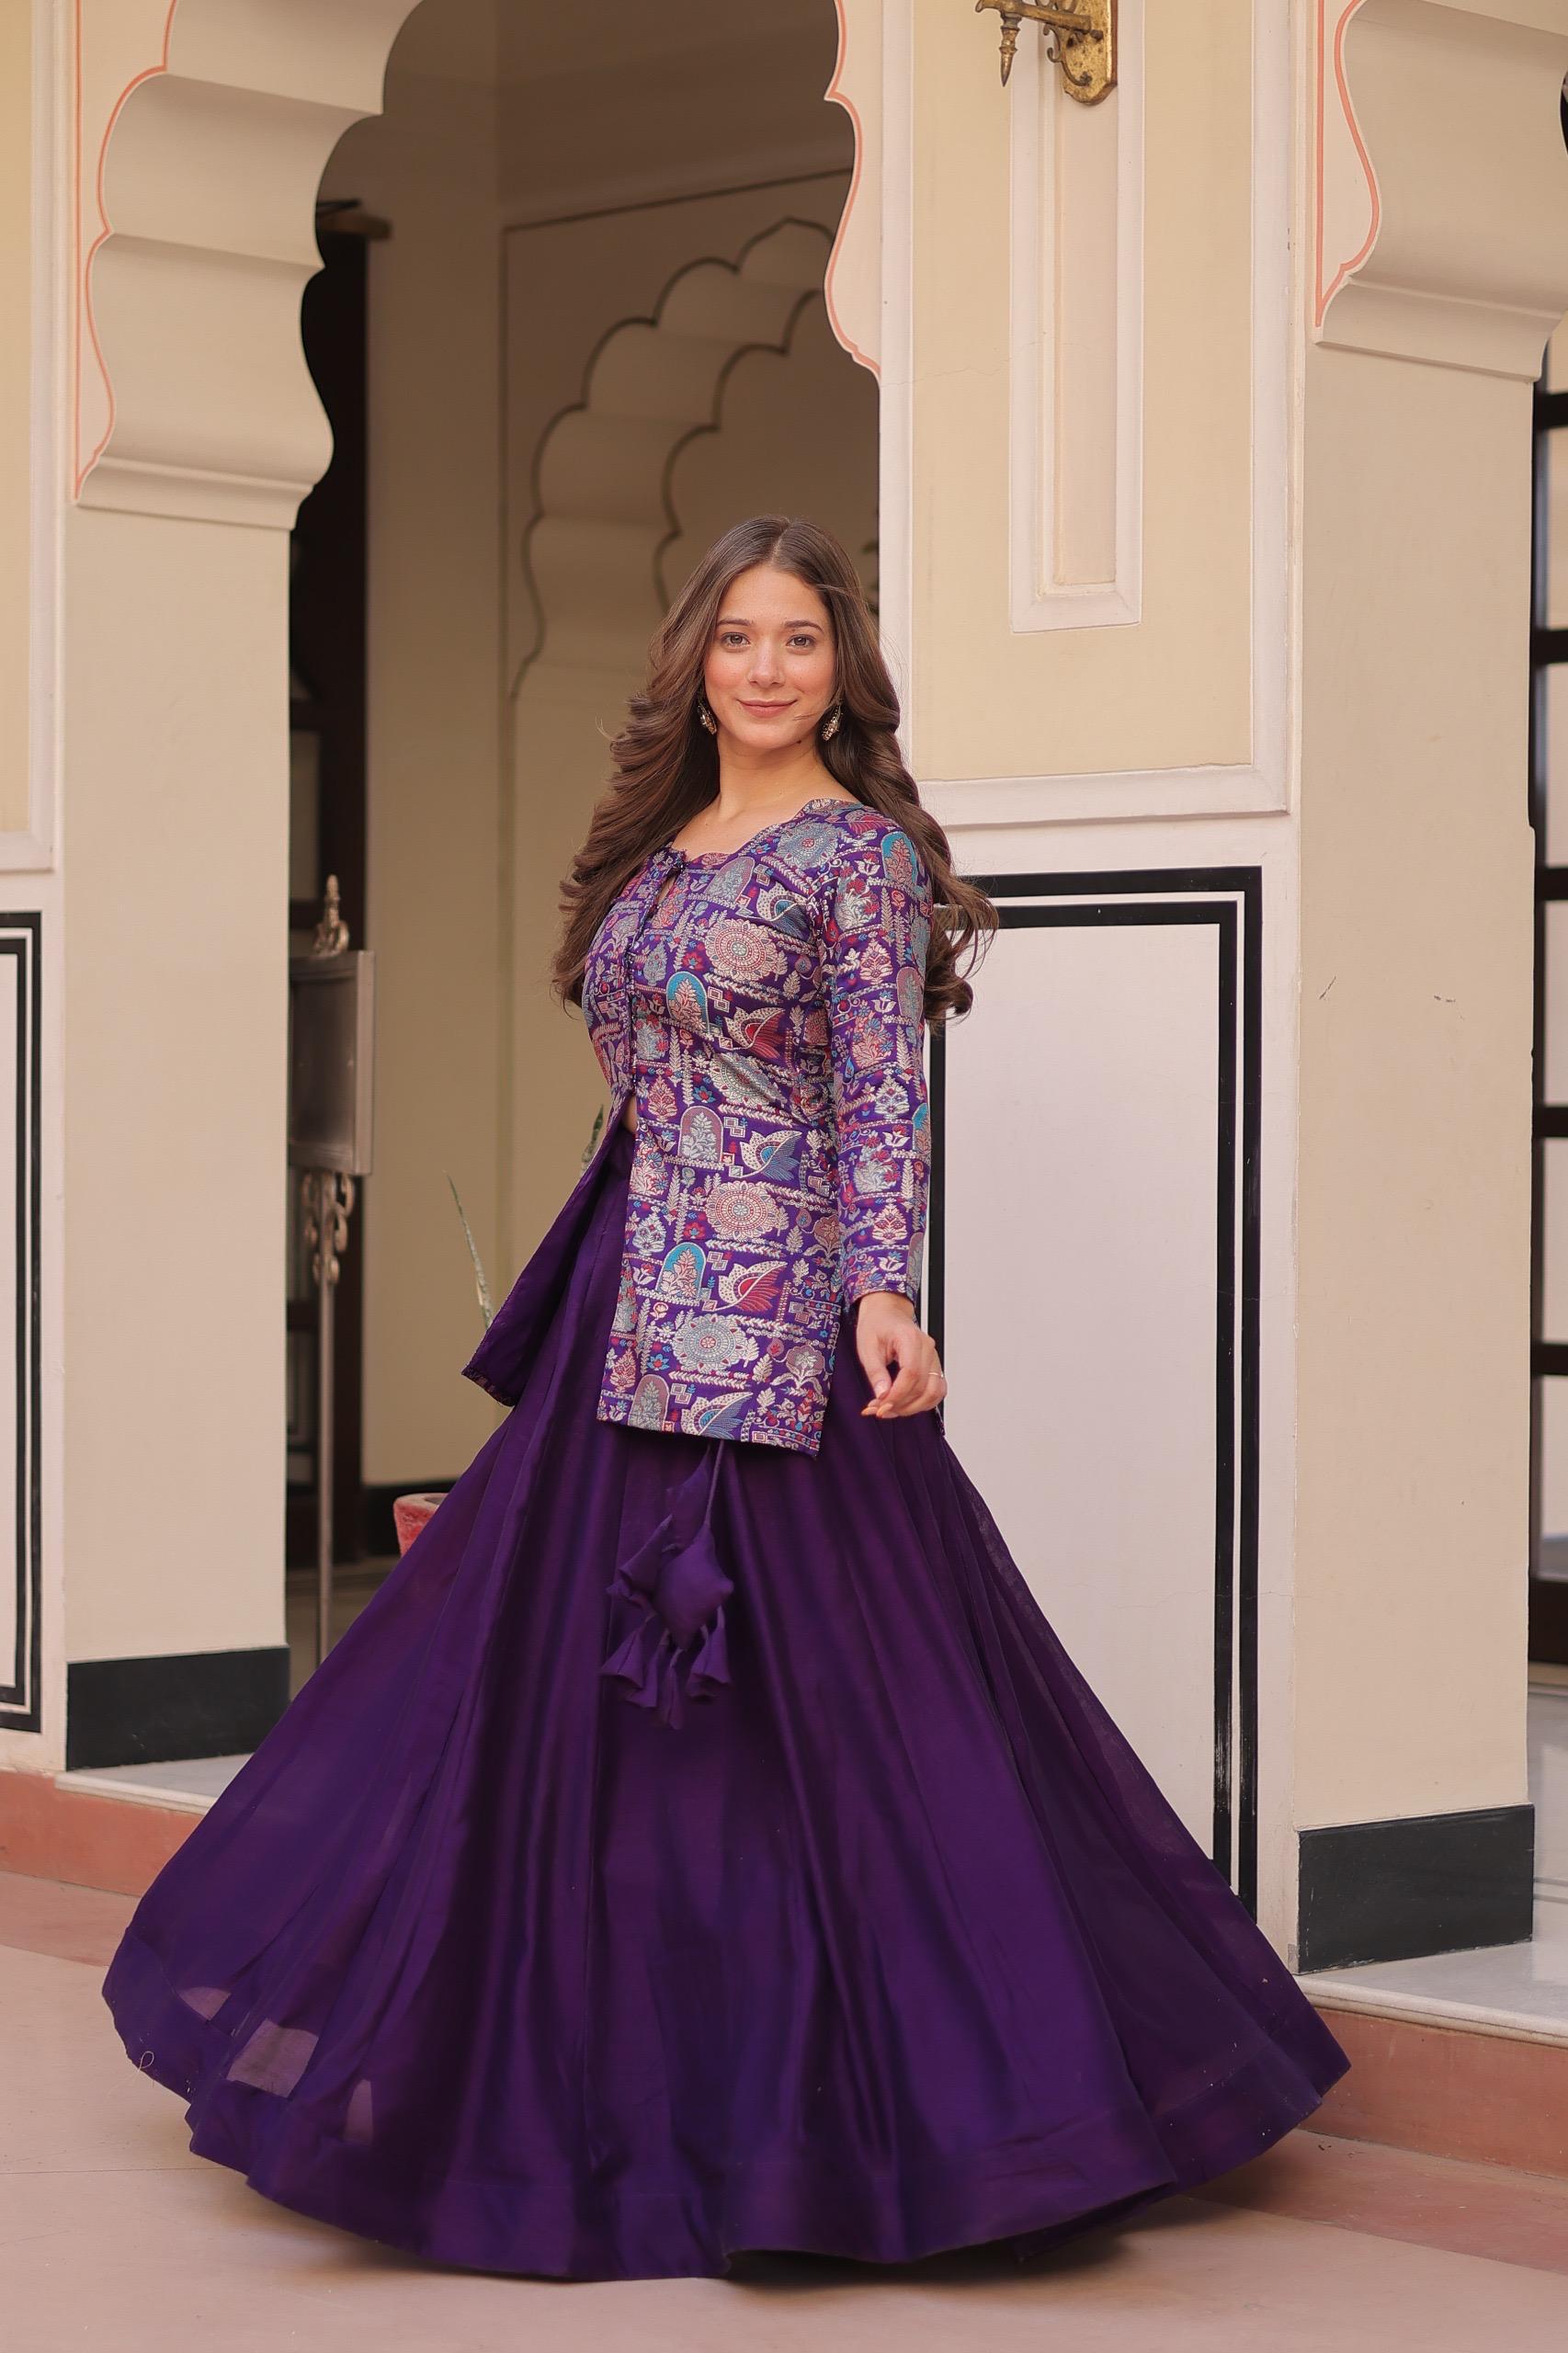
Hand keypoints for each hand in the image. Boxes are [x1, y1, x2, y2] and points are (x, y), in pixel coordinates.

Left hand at [854, 1291, 946, 1419]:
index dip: (898, 1395)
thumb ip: (875, 1372)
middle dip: (901, 1404)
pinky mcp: (933, 1367)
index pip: (912, 1374)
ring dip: (912, 1407)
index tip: (881, 1406)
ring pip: (934, 1392)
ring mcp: (933, 1358)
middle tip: (878, 1410)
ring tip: (890, 1409)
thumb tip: (882, 1395)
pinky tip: (903, 1405)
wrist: (886, 1313)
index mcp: (910, 1338)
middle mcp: (927, 1348)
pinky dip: (922, 1402)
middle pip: (924, 1387)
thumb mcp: (867, 1346)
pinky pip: (936, 1390)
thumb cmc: (876, 1325)